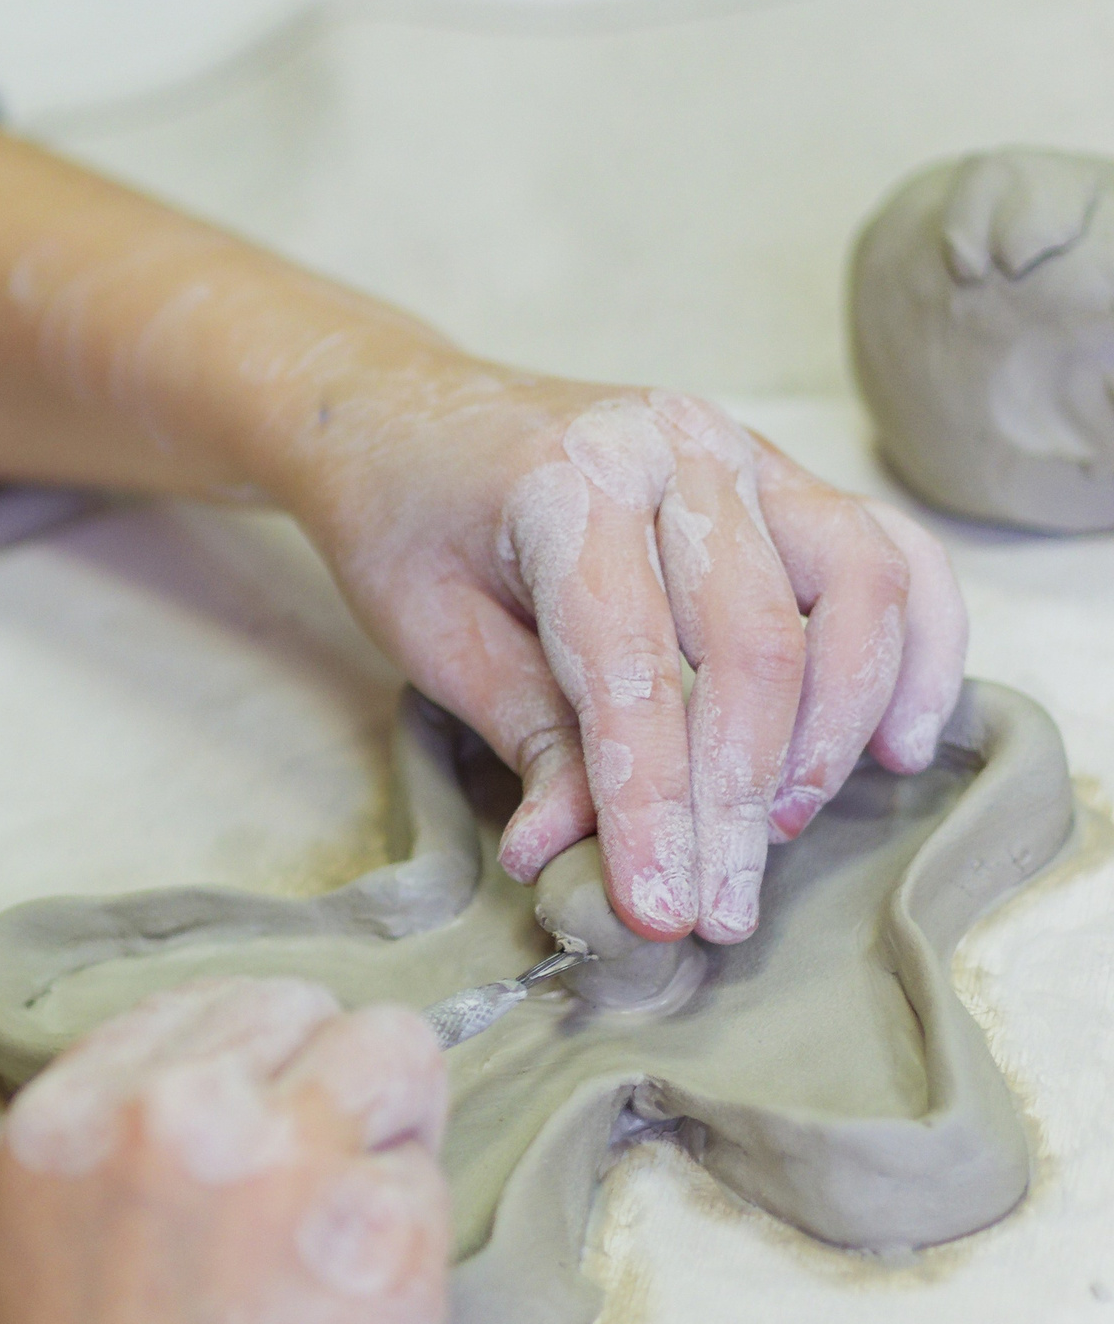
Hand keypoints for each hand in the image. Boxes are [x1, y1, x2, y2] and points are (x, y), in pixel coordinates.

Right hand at [0, 978, 446, 1323]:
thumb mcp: (52, 1239)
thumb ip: (128, 1143)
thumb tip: (244, 1086)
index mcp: (67, 1114)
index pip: (199, 1001)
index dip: (251, 1064)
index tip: (268, 1115)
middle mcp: (168, 1112)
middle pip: (307, 1009)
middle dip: (326, 1085)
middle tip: (312, 1189)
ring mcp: (279, 1161)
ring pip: (395, 1056)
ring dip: (386, 1138)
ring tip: (336, 1249)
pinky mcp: (379, 1231)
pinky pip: (432, 1178)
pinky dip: (412, 1243)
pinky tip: (352, 1322)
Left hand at [289, 372, 965, 941]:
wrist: (408, 414)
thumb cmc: (410, 526)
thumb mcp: (433, 636)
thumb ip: (524, 734)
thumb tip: (565, 853)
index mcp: (569, 484)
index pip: (636, 669)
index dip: (654, 804)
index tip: (662, 908)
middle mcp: (675, 450)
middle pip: (754, 645)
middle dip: (741, 800)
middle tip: (721, 908)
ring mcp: (746, 451)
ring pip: (854, 593)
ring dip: (834, 731)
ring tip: (780, 829)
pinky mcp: (788, 476)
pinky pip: (894, 558)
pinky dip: (916, 653)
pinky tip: (893, 747)